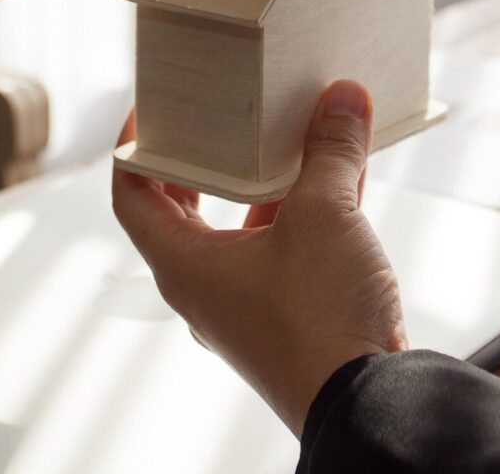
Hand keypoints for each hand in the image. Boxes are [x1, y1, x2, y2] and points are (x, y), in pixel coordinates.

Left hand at [112, 81, 405, 435]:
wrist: (367, 400)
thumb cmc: (321, 316)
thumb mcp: (325, 214)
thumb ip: (331, 151)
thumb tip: (342, 98)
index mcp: (184, 265)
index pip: (132, 195)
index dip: (136, 146)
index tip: (154, 106)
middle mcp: (208, 286)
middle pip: (189, 206)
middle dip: (208, 155)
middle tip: (221, 111)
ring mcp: (251, 302)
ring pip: (247, 224)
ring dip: (271, 176)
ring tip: (295, 125)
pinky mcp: (293, 312)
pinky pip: (290, 245)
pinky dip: (309, 206)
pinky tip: (344, 170)